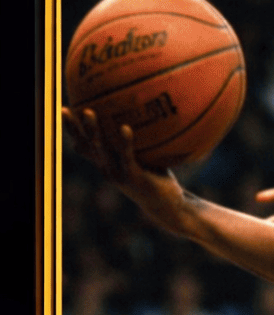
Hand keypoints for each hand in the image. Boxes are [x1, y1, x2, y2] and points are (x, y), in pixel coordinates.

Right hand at [62, 107, 189, 233]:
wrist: (167, 205)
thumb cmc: (155, 176)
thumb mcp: (141, 158)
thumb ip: (133, 142)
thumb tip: (134, 115)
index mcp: (106, 163)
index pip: (84, 144)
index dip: (72, 130)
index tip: (64, 110)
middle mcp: (107, 168)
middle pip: (87, 145)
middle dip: (76, 128)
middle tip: (65, 110)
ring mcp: (119, 174)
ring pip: (102, 150)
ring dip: (94, 132)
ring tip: (89, 112)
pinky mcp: (134, 178)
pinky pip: (127, 157)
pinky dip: (125, 142)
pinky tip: (124, 128)